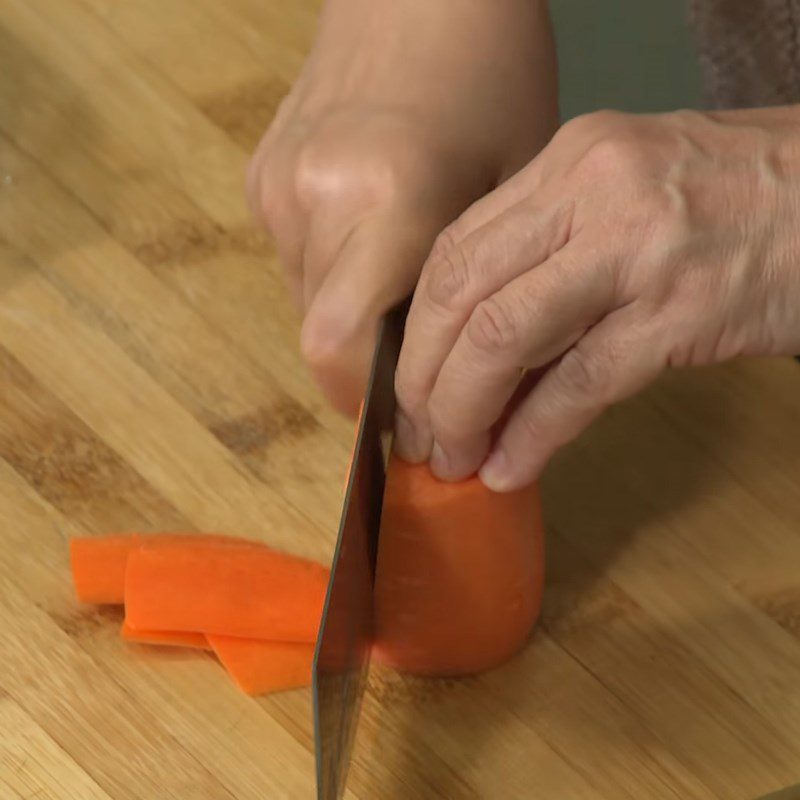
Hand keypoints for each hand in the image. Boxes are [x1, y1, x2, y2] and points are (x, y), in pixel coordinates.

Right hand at [247, 0, 556, 415]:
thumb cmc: (492, 79)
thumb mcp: (511, 190)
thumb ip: (472, 289)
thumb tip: (456, 377)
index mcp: (389, 203)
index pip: (339, 348)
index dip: (365, 404)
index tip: (405, 426)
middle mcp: (315, 200)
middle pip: (316, 337)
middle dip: (361, 373)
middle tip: (413, 379)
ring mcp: (278, 187)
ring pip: (304, 302)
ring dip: (349, 323)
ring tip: (399, 297)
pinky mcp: (262, 175)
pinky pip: (294, 259)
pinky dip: (332, 277)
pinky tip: (370, 243)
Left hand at [396, 106, 799, 488]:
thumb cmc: (733, 198)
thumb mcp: (625, 196)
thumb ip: (551, 253)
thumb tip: (480, 346)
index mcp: (569, 161)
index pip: (456, 250)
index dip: (419, 330)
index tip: (409, 383)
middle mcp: (592, 194)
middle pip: (461, 293)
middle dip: (423, 377)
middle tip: (419, 432)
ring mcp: (637, 250)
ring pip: (504, 339)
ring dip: (464, 411)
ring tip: (453, 458)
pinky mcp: (683, 311)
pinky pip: (581, 385)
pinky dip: (535, 435)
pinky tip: (512, 467)